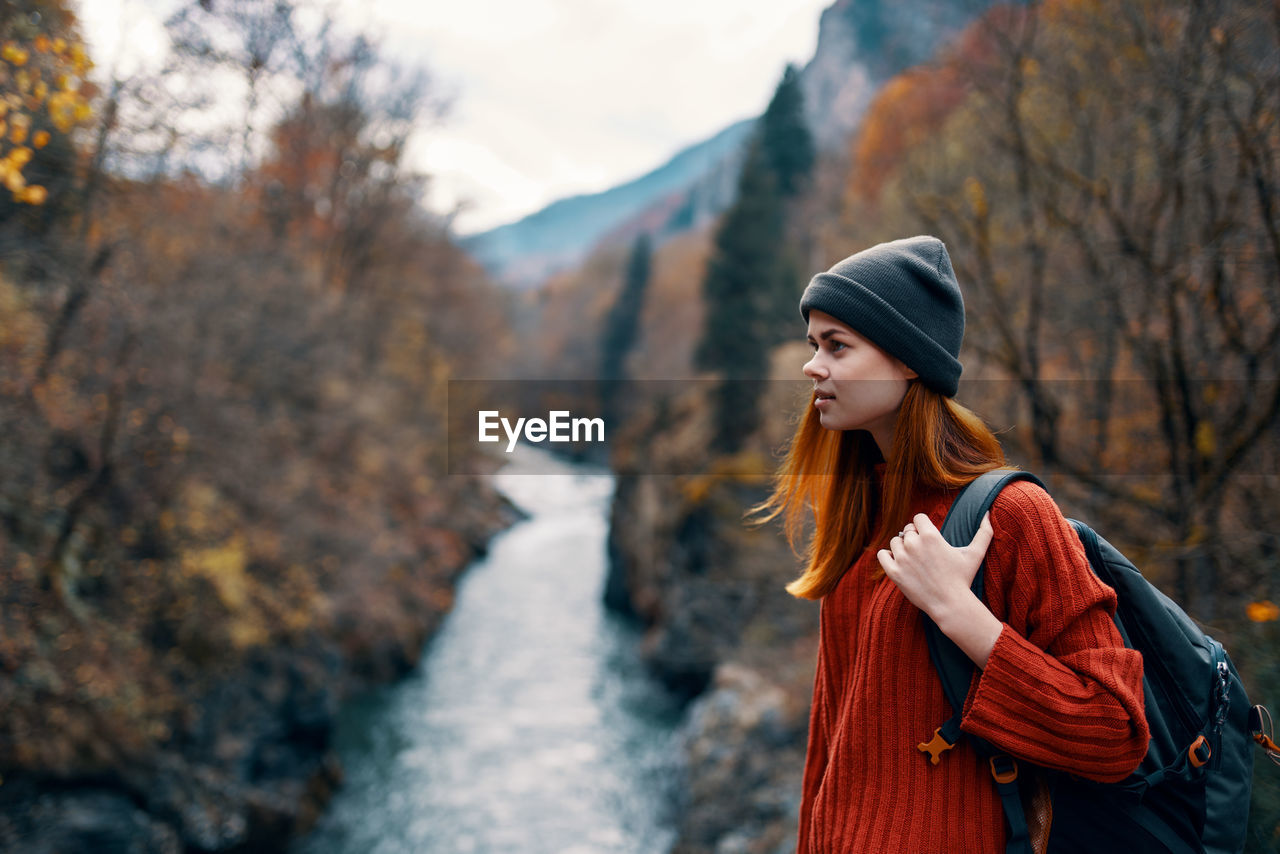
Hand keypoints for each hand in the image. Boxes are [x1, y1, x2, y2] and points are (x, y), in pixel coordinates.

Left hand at [877, 511, 1002, 666]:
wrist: (950, 604)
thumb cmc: (963, 579)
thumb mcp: (975, 554)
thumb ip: (984, 532)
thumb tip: (988, 513)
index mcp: (931, 535)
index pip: (918, 518)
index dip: (924, 527)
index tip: (929, 538)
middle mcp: (914, 544)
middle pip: (907, 530)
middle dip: (914, 538)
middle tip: (924, 553)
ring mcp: (902, 558)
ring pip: (895, 541)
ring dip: (901, 547)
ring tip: (914, 560)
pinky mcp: (893, 572)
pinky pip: (882, 555)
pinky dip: (887, 556)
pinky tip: (897, 562)